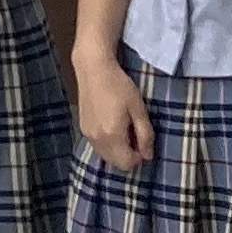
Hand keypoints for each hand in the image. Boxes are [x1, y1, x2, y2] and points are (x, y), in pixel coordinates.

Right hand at [73, 50, 154, 168]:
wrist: (93, 69)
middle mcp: (97, 139)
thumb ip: (145, 134)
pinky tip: (111, 124)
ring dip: (117, 150)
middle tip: (133, 133)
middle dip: (127, 155)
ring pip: (105, 156)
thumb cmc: (120, 86)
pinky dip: (107, 143)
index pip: (127, 164)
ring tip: (123, 128)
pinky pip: (98, 146)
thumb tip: (148, 155)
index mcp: (112, 135)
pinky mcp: (83, 128)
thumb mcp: (138, 108)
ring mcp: (88, 134)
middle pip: (115, 163)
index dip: (139, 156)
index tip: (142, 139)